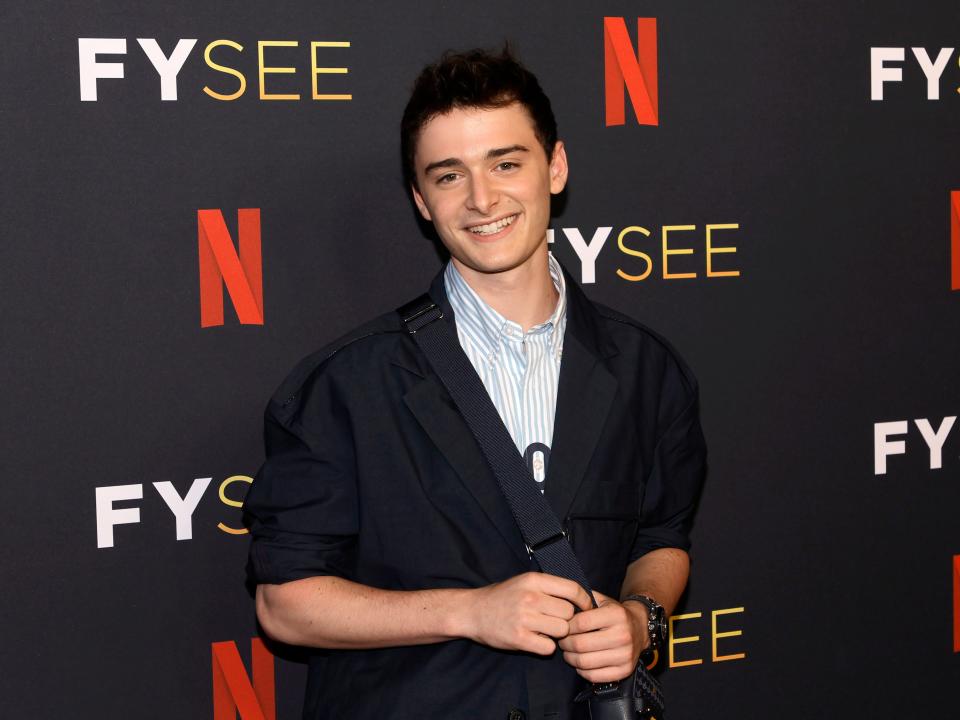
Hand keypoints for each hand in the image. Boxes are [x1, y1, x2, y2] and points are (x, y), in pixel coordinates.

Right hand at [461, 572, 592, 655]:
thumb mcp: (524, 582)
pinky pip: (549, 647)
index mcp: (534, 580)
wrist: (472, 612)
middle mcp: (530, 597)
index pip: (572, 589)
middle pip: (569, 613)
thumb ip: (549, 587)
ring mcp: (524, 618)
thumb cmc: (502, 597)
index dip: (584, 600)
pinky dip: (545, 646)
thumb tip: (581, 597)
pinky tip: (535, 640)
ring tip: (543, 630)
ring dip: (556, 634)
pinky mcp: (519, 638)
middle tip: (554, 621)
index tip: (586, 609)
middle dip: (566, 619)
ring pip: (561, 630)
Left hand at [557, 590, 647, 682]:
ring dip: (570, 658)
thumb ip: (583, 599)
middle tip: (562, 641)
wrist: (639, 628)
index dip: (567, 626)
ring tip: (568, 652)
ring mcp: (625, 655)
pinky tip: (580, 662)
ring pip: (585, 662)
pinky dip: (582, 671)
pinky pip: (594, 676)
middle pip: (581, 644)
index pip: (581, 623)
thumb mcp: (602, 600)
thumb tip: (561, 606)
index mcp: (616, 615)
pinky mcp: (625, 670)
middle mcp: (623, 635)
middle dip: (565, 643)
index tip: (563, 626)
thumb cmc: (614, 614)